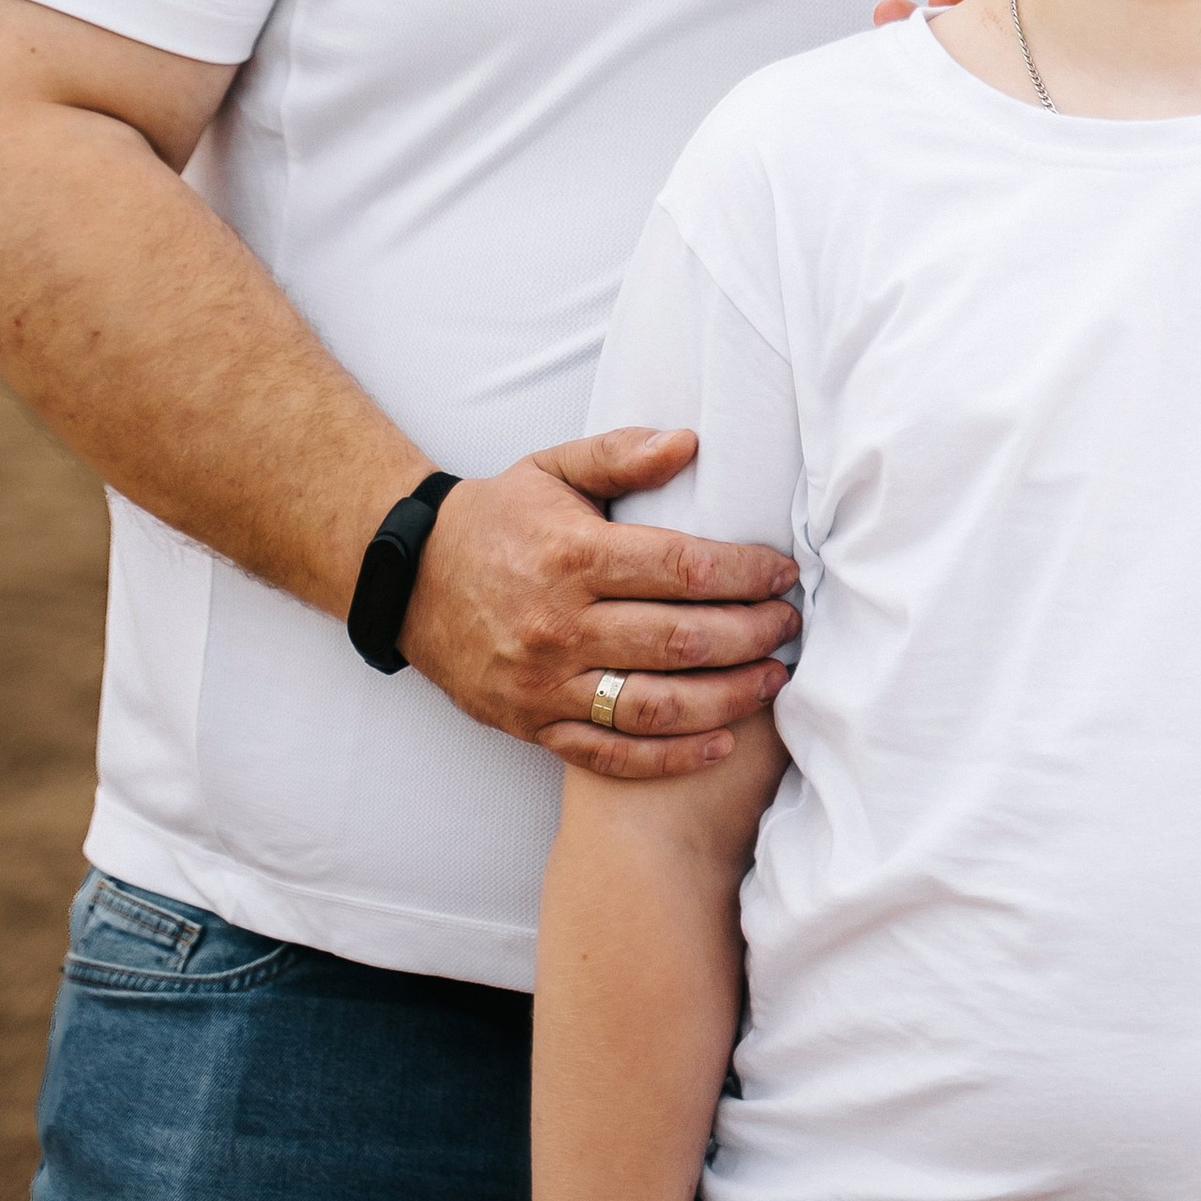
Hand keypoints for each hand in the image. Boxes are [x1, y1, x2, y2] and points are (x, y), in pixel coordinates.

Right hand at [399, 429, 798, 779]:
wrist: (409, 581)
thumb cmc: (497, 519)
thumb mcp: (552, 468)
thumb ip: (622, 454)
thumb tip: (690, 442)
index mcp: (573, 556)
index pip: (683, 569)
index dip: (746, 573)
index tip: (784, 573)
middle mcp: (559, 625)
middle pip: (680, 640)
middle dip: (752, 635)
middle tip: (791, 625)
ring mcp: (544, 684)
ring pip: (655, 706)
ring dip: (728, 698)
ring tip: (773, 680)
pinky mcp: (531, 725)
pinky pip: (611, 754)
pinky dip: (671, 758)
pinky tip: (720, 742)